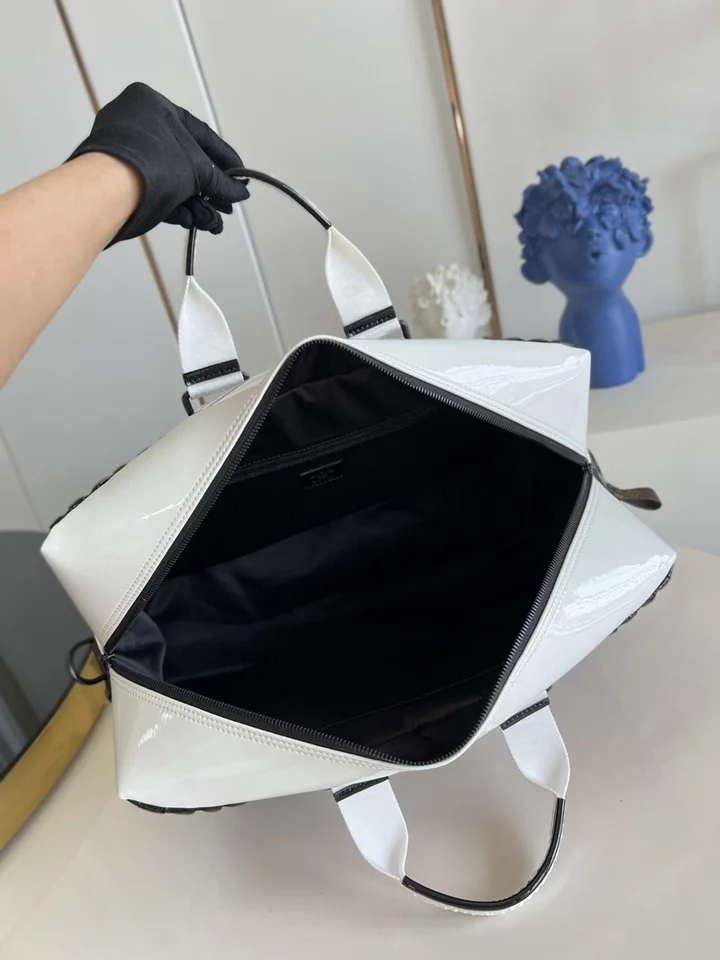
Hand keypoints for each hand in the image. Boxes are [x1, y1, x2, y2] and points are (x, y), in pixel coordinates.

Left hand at [68, 82, 248, 242]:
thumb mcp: (196, 169)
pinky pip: (155, 190)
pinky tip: (195, 222)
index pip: (198, 132)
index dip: (223, 157)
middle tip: (226, 208)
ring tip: (213, 223)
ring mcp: (125, 153)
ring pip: (171, 179)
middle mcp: (137, 124)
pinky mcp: (118, 181)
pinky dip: (176, 207)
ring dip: (196, 203)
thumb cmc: (153, 163)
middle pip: (185, 159)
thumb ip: (221, 181)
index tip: (239, 176)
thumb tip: (240, 193)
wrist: (108, 191)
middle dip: (208, 189)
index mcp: (151, 104)